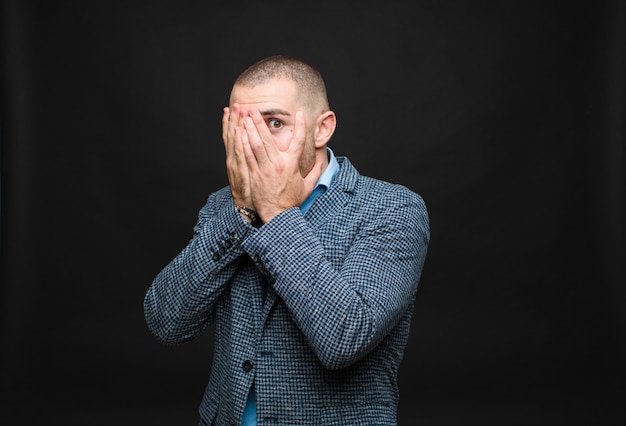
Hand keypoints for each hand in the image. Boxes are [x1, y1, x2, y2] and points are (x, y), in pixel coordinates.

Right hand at [222, 104, 252, 208]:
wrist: (248, 209)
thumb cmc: (253, 193)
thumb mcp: (250, 175)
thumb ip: (255, 160)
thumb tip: (261, 148)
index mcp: (238, 159)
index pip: (234, 137)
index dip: (231, 123)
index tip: (231, 110)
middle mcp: (235, 160)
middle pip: (233, 136)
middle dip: (234, 119)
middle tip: (235, 104)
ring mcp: (237, 165)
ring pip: (234, 142)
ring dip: (234, 125)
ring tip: (234, 110)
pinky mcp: (241, 172)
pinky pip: (239, 155)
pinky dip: (237, 143)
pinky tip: (237, 131)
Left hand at [241, 108, 322, 222]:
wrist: (278, 215)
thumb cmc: (292, 202)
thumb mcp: (307, 187)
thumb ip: (315, 173)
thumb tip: (321, 162)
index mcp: (292, 165)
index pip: (299, 141)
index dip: (301, 127)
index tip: (300, 114)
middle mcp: (278, 164)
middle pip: (269, 138)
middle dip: (260, 122)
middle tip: (254, 108)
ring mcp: (265, 168)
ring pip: (256, 144)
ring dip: (249, 128)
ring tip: (243, 116)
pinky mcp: (254, 174)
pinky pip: (247, 155)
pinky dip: (242, 143)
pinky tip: (238, 133)